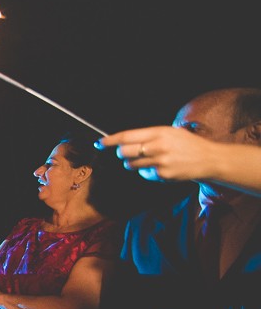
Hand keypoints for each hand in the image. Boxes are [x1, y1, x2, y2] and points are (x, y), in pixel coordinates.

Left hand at [99, 126, 216, 181]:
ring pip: (131, 165)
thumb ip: (148, 135)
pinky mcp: (162, 175)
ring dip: (135, 163)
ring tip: (151, 158)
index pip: (127, 136)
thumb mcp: (169, 132)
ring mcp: (159, 162)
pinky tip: (161, 167)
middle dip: (122, 153)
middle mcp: (157, 147)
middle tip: (130, 152)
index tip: (99, 143)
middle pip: (124, 152)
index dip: (110, 140)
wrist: (208, 159)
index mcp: (158, 132)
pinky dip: (147, 171)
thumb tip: (123, 141)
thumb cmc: (187, 144)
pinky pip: (144, 174)